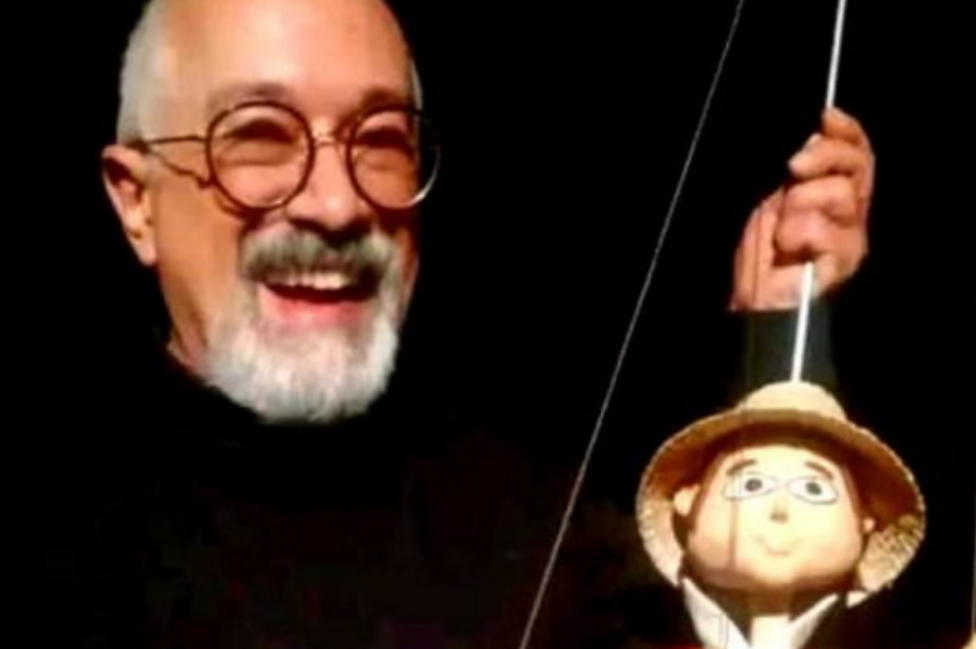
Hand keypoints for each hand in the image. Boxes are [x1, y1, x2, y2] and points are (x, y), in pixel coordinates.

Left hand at [730, 106, 873, 310]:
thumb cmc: (765, 257)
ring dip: (800, 205)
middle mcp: (853, 216)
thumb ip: (801, 173)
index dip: (848, 132)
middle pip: (857, 166)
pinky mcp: (845, 261)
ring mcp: (853, 239)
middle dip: (824, 156)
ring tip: (784, 232)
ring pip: (840, 192)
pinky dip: (797, 233)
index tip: (826, 116)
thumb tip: (817, 134)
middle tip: (793, 168)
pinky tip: (789, 250)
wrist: (757, 301)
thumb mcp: (777, 201)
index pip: (859, 155)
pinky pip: (823, 227)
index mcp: (839, 199)